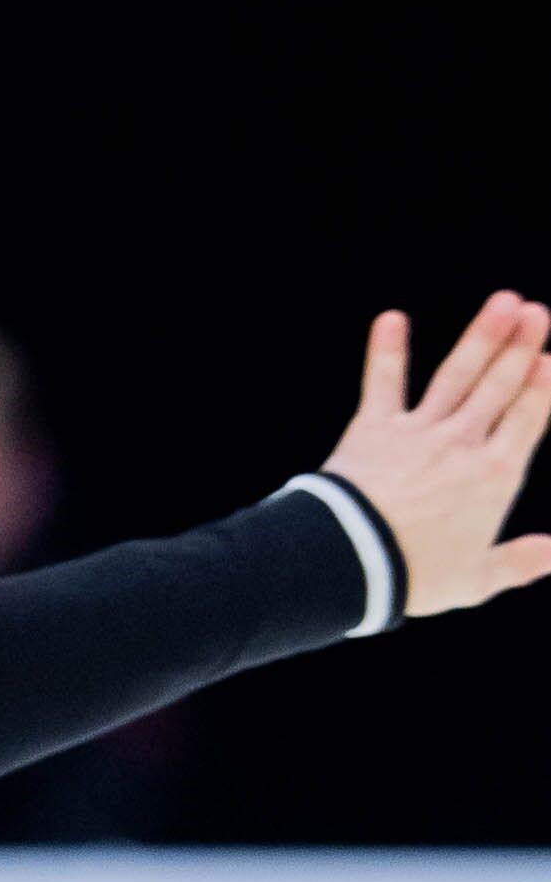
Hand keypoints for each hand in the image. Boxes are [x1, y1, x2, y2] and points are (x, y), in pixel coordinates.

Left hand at [326, 294, 550, 611]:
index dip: (541, 387)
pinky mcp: (373, 428)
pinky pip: (382, 383)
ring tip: (503, 301)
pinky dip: (386, 350)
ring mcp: (418, 431)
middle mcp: (461, 444)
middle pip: (498, 388)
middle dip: (519, 347)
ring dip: (480, 337)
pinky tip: (390, 317)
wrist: (351, 561)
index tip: (550, 359)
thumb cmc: (414, 575)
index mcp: (493, 477)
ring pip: (456, 376)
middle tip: (535, 312)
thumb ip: (519, 562)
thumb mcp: (476, 579)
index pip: (527, 420)